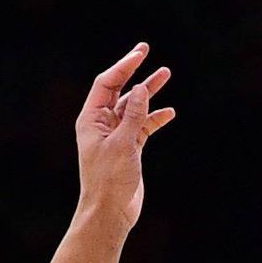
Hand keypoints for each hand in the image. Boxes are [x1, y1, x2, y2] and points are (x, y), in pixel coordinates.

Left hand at [76, 42, 176, 227]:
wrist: (109, 212)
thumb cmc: (109, 180)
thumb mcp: (123, 144)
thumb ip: (134, 115)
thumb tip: (141, 89)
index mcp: (91, 119)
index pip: (107, 84)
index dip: (124, 66)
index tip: (141, 53)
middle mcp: (101, 124)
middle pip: (119, 90)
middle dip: (133, 71)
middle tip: (147, 50)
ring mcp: (116, 135)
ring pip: (134, 106)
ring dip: (149, 92)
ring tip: (166, 74)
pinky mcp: (129, 148)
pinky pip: (143, 126)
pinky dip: (156, 118)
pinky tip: (170, 113)